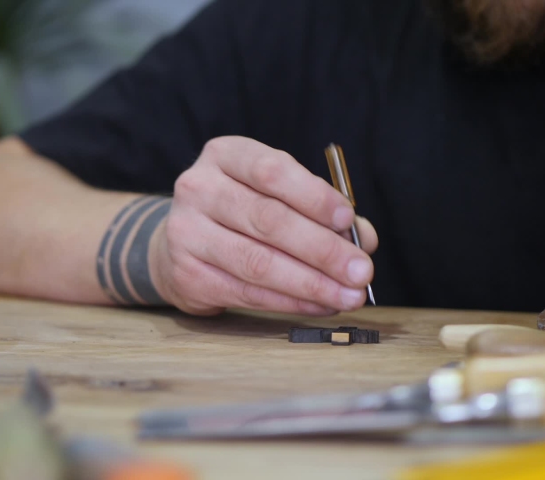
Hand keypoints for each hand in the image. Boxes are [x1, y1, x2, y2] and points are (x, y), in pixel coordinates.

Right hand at [152, 136, 376, 315]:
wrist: (181, 243)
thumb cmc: (243, 211)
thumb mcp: (278, 193)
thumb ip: (322, 211)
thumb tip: (363, 239)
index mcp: (226, 155)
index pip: (272, 171)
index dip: (313, 196)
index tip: (347, 220)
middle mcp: (199, 189)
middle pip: (269, 220)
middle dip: (323, 250)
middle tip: (361, 271)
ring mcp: (187, 233)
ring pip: (259, 263)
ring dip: (312, 283)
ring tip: (349, 295)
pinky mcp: (187, 275)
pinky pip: (248, 293)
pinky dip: (292, 302)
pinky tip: (321, 304)